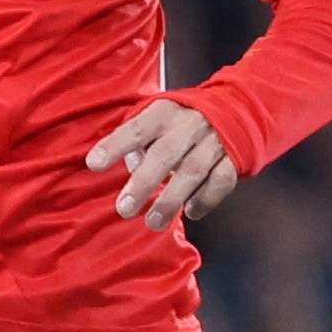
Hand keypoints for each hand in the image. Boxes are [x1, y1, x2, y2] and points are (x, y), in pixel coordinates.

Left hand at [83, 98, 242, 227]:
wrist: (237, 109)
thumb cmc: (182, 121)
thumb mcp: (158, 118)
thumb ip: (138, 141)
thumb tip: (131, 168)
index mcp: (165, 112)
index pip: (136, 128)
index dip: (114, 145)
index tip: (94, 164)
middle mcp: (189, 124)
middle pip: (164, 154)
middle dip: (143, 183)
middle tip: (124, 209)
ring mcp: (214, 142)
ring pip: (192, 171)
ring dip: (171, 199)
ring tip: (153, 222)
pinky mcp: (233, 159)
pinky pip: (220, 182)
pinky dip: (205, 200)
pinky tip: (190, 212)